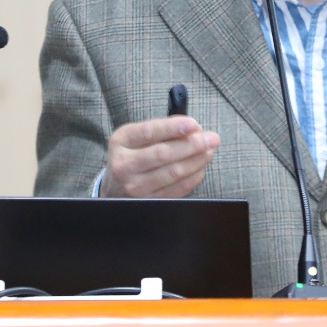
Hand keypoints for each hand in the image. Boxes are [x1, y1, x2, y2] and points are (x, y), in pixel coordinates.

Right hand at [100, 116, 219, 197]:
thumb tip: (193, 128)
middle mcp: (124, 165)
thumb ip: (161, 129)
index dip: (173, 128)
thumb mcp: (136, 136)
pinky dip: (192, 177)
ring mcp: (134, 187)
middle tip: (212, 138)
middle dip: (192, 145)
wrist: (114, 186)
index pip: (149, 132)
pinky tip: (200, 168)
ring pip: (172, 172)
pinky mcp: (148, 202)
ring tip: (209, 151)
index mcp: (121, 141)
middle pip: (163, 154)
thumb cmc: (132, 154)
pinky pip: (176, 190)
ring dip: (196, 160)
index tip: (194, 124)